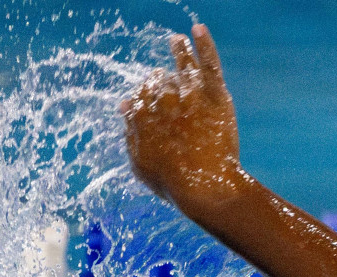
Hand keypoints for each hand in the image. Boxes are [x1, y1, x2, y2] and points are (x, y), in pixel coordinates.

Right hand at [121, 24, 247, 216]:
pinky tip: (198, 29)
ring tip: (176, 41)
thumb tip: (123, 108)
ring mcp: (188, 97)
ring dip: (178, 52)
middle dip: (159, 79)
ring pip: (181, 69)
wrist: (204, 186)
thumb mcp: (141, 165)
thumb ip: (130, 135)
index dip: (143, 96)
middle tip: (163, 77)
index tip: (146, 97)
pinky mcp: (212, 96)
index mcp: (143, 117)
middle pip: (159, 82)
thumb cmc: (173, 184)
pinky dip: (203, 45)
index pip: (140, 97)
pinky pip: (208, 64)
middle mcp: (163, 102)